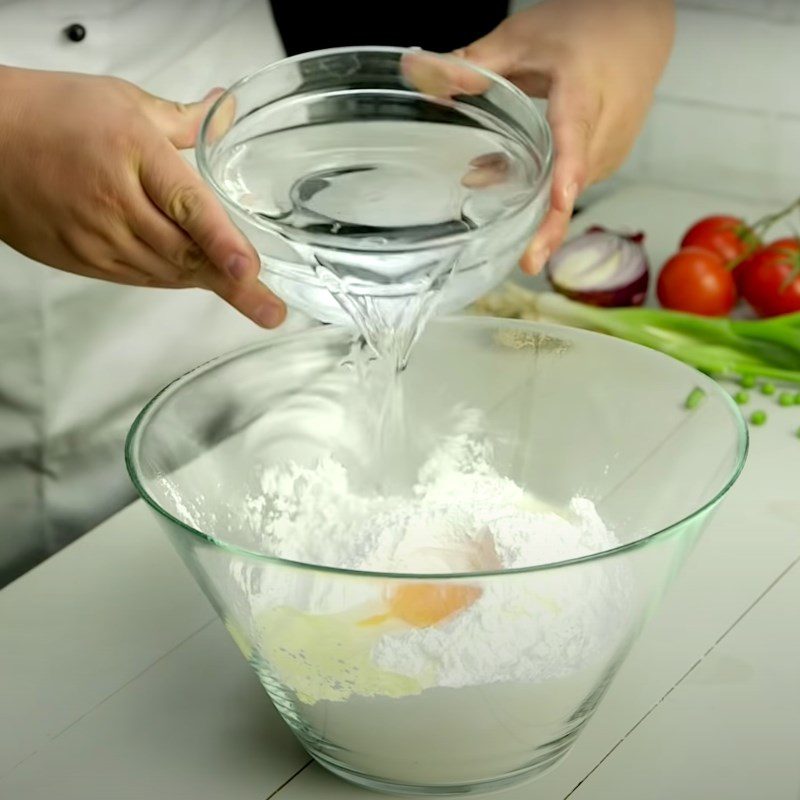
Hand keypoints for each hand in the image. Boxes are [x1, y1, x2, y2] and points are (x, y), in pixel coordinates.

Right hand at [0, 67, 284, 326]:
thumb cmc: (52, 115)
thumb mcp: (124, 102)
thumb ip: (184, 119)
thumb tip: (226, 110)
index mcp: (133, 155)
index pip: (187, 205)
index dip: (222, 242)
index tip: (250, 269)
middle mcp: (116, 204)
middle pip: (184, 253)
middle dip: (233, 284)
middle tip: (272, 309)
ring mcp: (97, 239)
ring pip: (165, 273)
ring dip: (206, 281)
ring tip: (245, 293)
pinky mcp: (83, 261)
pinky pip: (139, 279)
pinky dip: (172, 279)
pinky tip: (194, 276)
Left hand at [456, 0, 674, 272]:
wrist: (639, 28)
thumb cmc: (583, 28)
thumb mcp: (523, 38)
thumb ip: (473, 63)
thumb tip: (416, 71)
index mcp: (584, 88)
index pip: (577, 133)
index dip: (568, 171)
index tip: (561, 202)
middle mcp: (606, 125)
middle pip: (577, 182)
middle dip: (551, 223)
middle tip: (527, 260)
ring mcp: (613, 146)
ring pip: (573, 189)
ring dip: (537, 205)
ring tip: (483, 183)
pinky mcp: (610, 159)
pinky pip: (575, 184)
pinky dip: (546, 190)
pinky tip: (510, 179)